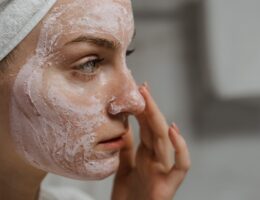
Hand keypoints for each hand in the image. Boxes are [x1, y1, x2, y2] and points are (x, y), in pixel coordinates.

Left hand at [112, 84, 190, 199]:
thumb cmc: (127, 196)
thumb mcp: (124, 166)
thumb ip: (126, 148)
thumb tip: (123, 126)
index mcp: (146, 153)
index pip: (146, 125)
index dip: (143, 108)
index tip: (137, 91)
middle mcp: (156, 158)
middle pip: (154, 128)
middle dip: (149, 107)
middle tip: (142, 88)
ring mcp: (163, 170)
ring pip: (164, 141)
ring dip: (157, 119)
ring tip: (148, 100)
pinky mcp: (168, 185)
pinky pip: (181, 166)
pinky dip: (180, 148)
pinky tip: (172, 130)